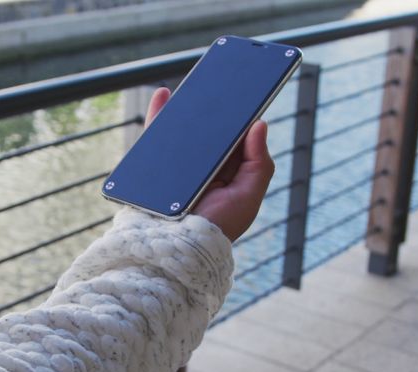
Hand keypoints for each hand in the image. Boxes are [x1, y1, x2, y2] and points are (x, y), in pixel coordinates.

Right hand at [144, 87, 274, 241]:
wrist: (179, 247)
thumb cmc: (217, 227)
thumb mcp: (248, 197)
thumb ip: (258, 163)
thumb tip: (260, 124)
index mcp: (228, 173)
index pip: (236, 138)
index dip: (241, 114)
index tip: (247, 89)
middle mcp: (205, 167)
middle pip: (211, 129)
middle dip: (215, 105)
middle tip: (221, 79)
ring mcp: (180, 166)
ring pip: (186, 129)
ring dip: (189, 106)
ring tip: (196, 84)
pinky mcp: (157, 166)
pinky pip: (158, 135)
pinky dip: (160, 114)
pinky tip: (164, 94)